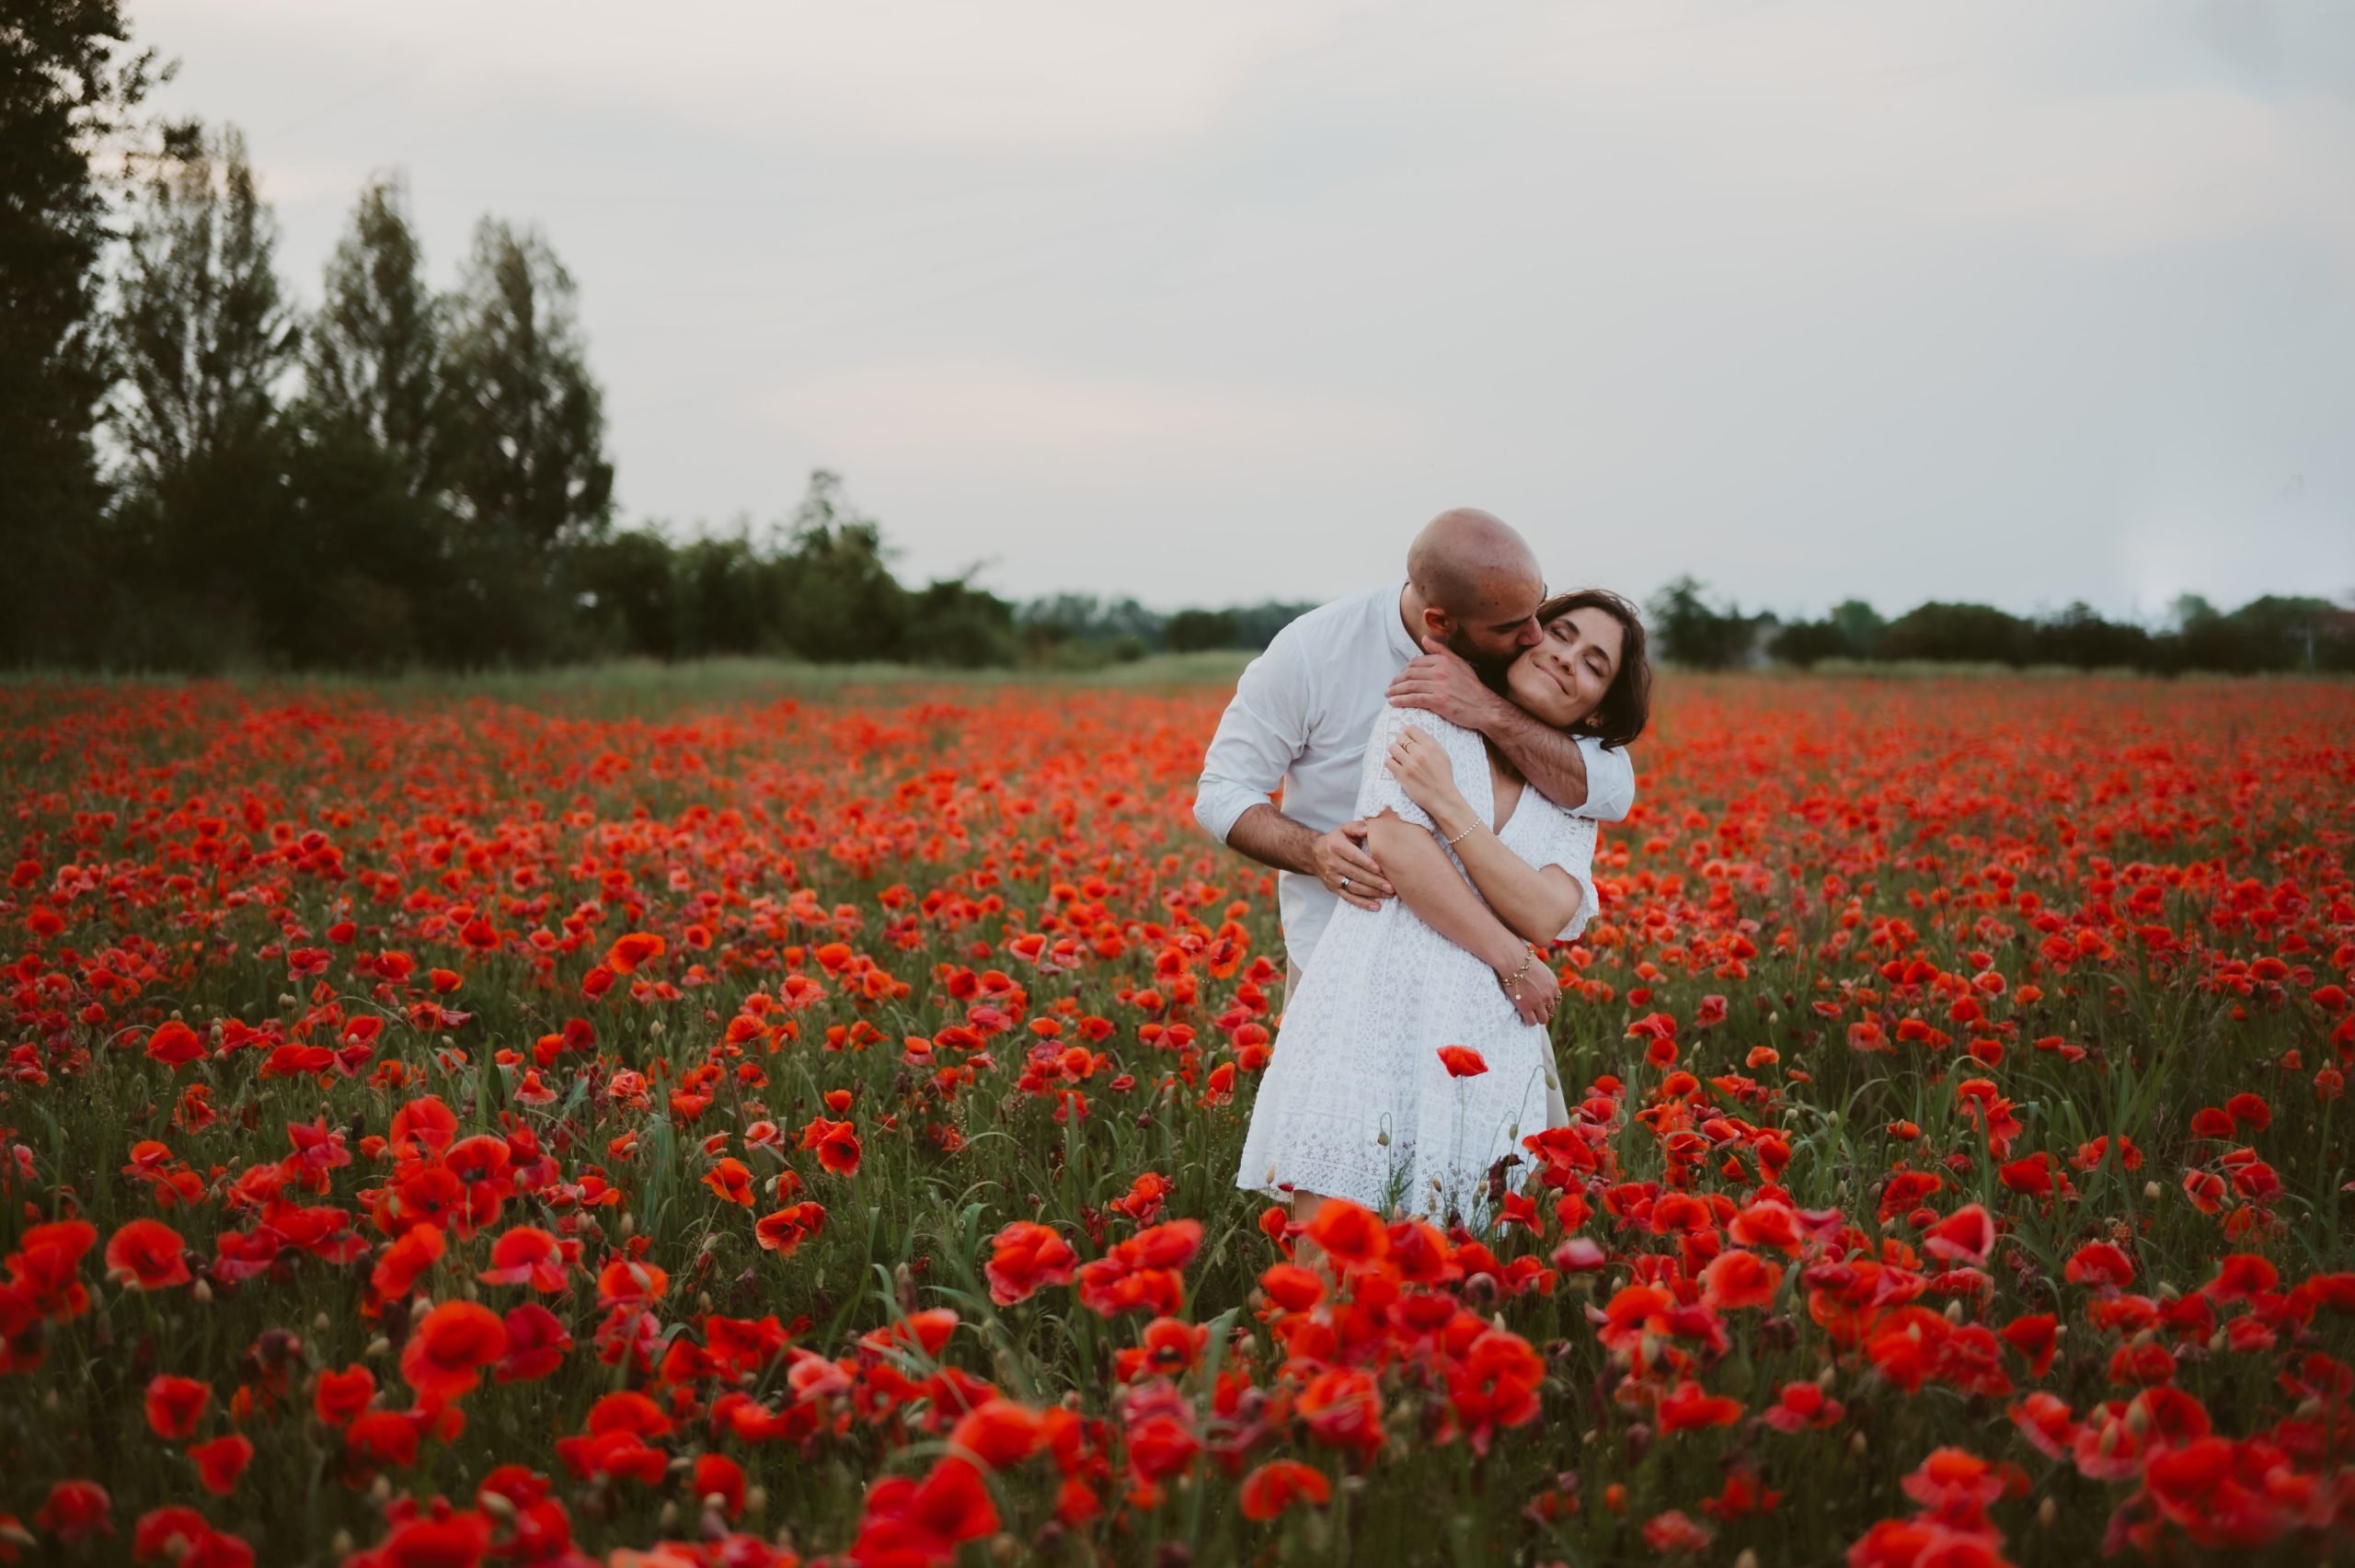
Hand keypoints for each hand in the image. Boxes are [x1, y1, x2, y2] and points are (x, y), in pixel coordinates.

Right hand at [1313, 820, 1391, 910]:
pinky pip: (1349, 897)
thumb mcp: (1345, 829)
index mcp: (1336, 846)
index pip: (1353, 856)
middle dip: (1375, 881)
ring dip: (1372, 892)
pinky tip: (1376, 906)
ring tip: (1388, 895)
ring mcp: (1333, 877)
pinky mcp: (1333, 888)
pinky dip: (1362, 903)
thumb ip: (1358, 828)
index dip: (1367, 863)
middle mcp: (1333, 863)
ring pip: (1354, 887)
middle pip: (1356, 874)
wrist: (1314, 853)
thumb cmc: (1336, 840)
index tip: (1380, 869)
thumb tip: (1372, 828)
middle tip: (1391, 887)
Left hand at [1384, 724, 1468, 824]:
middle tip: (1403, 750)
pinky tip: (1397, 767)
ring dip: (1395, 752)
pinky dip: (1391, 763)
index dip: (1407, 732)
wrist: (1442, 797)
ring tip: (1400, 758)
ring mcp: (1410, 764)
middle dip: (1400, 743)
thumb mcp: (1442, 755)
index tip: (1407, 737)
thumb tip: (1415, 735)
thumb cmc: (1443, 777)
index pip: (1411, 729)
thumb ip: (1430, 743)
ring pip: (1392, 748)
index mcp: (1431, 746)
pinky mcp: (1402, 775)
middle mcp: (1420, 753)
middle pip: (1400, 737)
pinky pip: (1388, 762)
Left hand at [1387, 637, 1502, 728]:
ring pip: (1410, 686)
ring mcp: (1439, 686)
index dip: (1405, 670)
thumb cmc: (1472, 687)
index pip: (1416, 663)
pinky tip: (1393, 703)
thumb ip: (1441, 651)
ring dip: (1395, 691)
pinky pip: (1414, 699)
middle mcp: (1440, 671)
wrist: (1484, 707)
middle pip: (1410, 674)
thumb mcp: (1459, 664)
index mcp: (1444, 660)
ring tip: (1389, 695)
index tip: (1400, 677)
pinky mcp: (1438, 701)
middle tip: (1391, 687)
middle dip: (1397, 681)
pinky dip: (1401, 700)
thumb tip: (1424, 638)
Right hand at [1498, 949, 1560, 1026]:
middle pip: (1551, 1011)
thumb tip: (1539, 983)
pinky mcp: (1526, 1007)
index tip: (1541, 1004)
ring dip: (1537, 1018)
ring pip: (1543, 1019)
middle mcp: (1549, 995)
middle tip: (1534, 1010)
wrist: (1512, 961)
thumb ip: (1543, 979)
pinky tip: (1523, 1016)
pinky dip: (1528, 1021)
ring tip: (1529, 1015)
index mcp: (1553, 984)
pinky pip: (1531, 1022)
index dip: (1549, 1004)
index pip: (1556, 1001)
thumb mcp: (1540, 968)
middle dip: (1543, 1011)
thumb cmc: (1522, 960)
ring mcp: (1538, 1002)